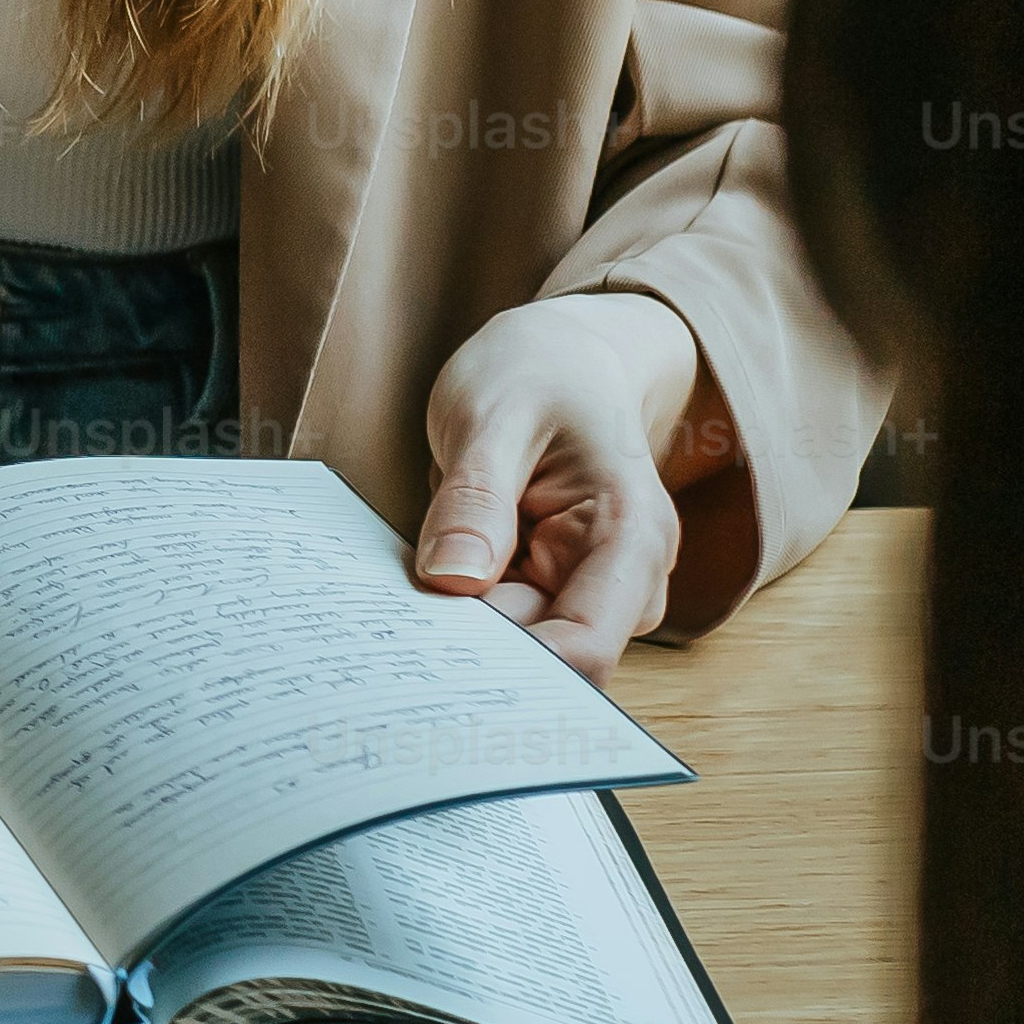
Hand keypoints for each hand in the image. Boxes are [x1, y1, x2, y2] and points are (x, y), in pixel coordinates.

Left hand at [415, 290, 710, 676]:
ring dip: (459, 629)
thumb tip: (452, 581)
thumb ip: (475, 497)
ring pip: (518, 648)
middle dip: (473, 650)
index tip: (431, 653)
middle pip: (548, 661)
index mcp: (630, 535)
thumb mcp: (492, 415)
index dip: (512, 667)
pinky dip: (456, 611)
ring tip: (409, 585)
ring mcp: (586, 587)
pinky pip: (499, 621)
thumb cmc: (538, 373)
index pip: (585, 645)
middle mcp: (623, 578)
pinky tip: (424, 581)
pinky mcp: (548, 586)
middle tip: (392, 623)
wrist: (563, 356)